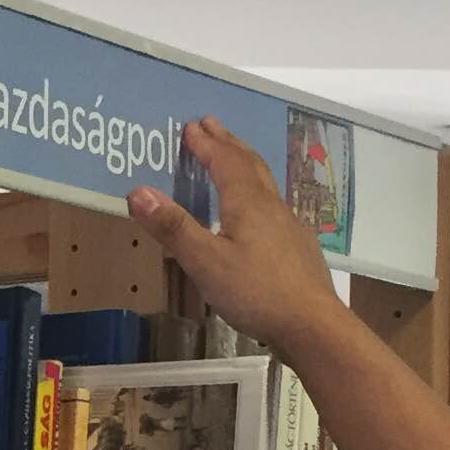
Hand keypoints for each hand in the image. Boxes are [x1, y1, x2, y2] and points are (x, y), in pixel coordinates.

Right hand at [128, 118, 347, 357]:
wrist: (312, 324)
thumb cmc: (256, 292)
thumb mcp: (205, 262)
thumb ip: (174, 227)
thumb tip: (137, 191)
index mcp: (247, 203)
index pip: (225, 163)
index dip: (206, 145)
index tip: (190, 127)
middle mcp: (270, 206)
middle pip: (249, 164)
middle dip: (227, 144)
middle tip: (211, 126)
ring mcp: (288, 226)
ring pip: (265, 183)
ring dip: (245, 163)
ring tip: (233, 156)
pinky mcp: (297, 247)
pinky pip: (273, 205)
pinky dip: (258, 192)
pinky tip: (258, 211)